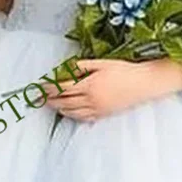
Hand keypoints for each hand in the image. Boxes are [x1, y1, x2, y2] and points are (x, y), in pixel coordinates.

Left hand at [45, 57, 181, 121]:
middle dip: (49, 99)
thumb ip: (82, 66)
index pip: (62, 88)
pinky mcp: (103, 114)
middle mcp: (91, 99)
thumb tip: (65, 69)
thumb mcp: (102, 63)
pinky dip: (71, 115)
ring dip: (58, 108)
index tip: (40, 86)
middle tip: (38, 97)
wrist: (143, 84)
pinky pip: (82, 118)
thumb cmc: (124, 70)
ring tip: (49, 104)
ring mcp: (97, 109)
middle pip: (64, 101)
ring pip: (71, 111)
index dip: (49, 88)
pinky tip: (66, 112)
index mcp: (90, 84)